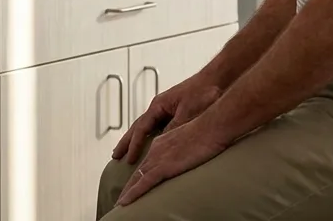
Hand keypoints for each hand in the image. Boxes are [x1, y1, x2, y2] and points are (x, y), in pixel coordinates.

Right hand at [112, 73, 223, 162]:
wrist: (221, 77)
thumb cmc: (204, 91)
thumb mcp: (187, 112)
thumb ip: (173, 128)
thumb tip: (159, 144)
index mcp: (159, 105)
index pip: (141, 128)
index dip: (134, 145)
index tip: (128, 160)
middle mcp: (160, 105)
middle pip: (139, 126)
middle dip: (127, 142)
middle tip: (116, 156)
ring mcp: (169, 107)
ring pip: (149, 126)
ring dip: (138, 139)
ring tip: (129, 152)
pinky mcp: (178, 109)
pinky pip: (161, 125)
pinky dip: (153, 136)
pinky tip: (154, 143)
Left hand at [116, 118, 230, 205]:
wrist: (213, 126)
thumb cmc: (211, 131)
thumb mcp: (194, 138)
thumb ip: (187, 147)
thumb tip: (191, 155)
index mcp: (163, 142)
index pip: (148, 161)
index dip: (140, 175)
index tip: (135, 185)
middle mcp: (156, 149)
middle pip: (138, 171)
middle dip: (128, 187)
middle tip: (122, 199)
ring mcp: (158, 158)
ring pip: (137, 179)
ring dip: (127, 194)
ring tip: (120, 205)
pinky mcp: (164, 167)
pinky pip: (143, 184)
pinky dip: (132, 194)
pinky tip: (124, 203)